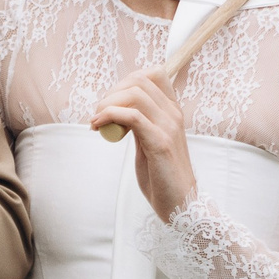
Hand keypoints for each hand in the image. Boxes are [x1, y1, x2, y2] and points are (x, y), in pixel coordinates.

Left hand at [90, 69, 195, 221]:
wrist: (181, 205)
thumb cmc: (162, 176)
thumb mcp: (148, 142)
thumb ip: (138, 124)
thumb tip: (115, 110)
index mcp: (172, 111)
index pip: (153, 74)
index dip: (126, 82)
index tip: (112, 103)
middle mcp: (173, 114)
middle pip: (139, 80)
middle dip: (112, 93)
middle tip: (98, 115)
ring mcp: (169, 127)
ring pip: (135, 94)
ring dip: (108, 104)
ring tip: (97, 122)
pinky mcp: (161, 143)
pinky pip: (133, 116)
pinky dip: (110, 116)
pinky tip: (99, 127)